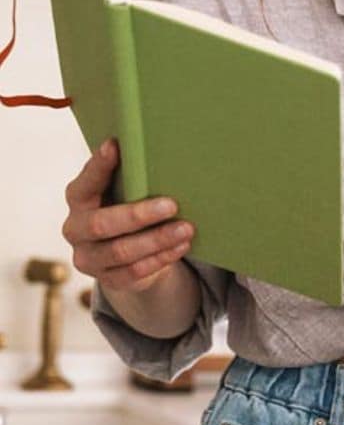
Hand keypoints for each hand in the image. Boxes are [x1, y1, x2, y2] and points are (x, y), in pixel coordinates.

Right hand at [61, 138, 194, 294]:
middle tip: (172, 204)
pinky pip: (135, 272)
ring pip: (122, 252)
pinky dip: (161, 258)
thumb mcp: (127, 191)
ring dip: (158, 239)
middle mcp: (76, 230)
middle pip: (102, 224)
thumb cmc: (130, 207)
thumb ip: (133, 177)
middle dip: (139, 215)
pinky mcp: (108, 279)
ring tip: (187, 228)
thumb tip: (164, 154)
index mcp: (79, 200)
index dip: (99, 166)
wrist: (130, 253)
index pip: (85, 183)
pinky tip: (182, 246)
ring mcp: (89, 258)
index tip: (116, 145)